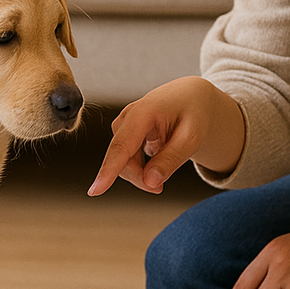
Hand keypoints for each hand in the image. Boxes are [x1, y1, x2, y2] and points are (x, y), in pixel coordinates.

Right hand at [88, 77, 243, 195]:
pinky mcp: (125, 132)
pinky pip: (125, 158)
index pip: (122, 146)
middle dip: (139, 178)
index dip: (109, 170)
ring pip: (122, 161)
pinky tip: (156, 161)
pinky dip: (140, 167)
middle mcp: (128, 116)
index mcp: (144, 112)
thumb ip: (171, 160)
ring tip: (164, 170)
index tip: (96, 190)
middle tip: (160, 188)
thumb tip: (150, 182)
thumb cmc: (194, 113)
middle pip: (122, 159)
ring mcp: (124, 124)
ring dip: (140, 173)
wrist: (192, 98)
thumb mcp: (192, 138)